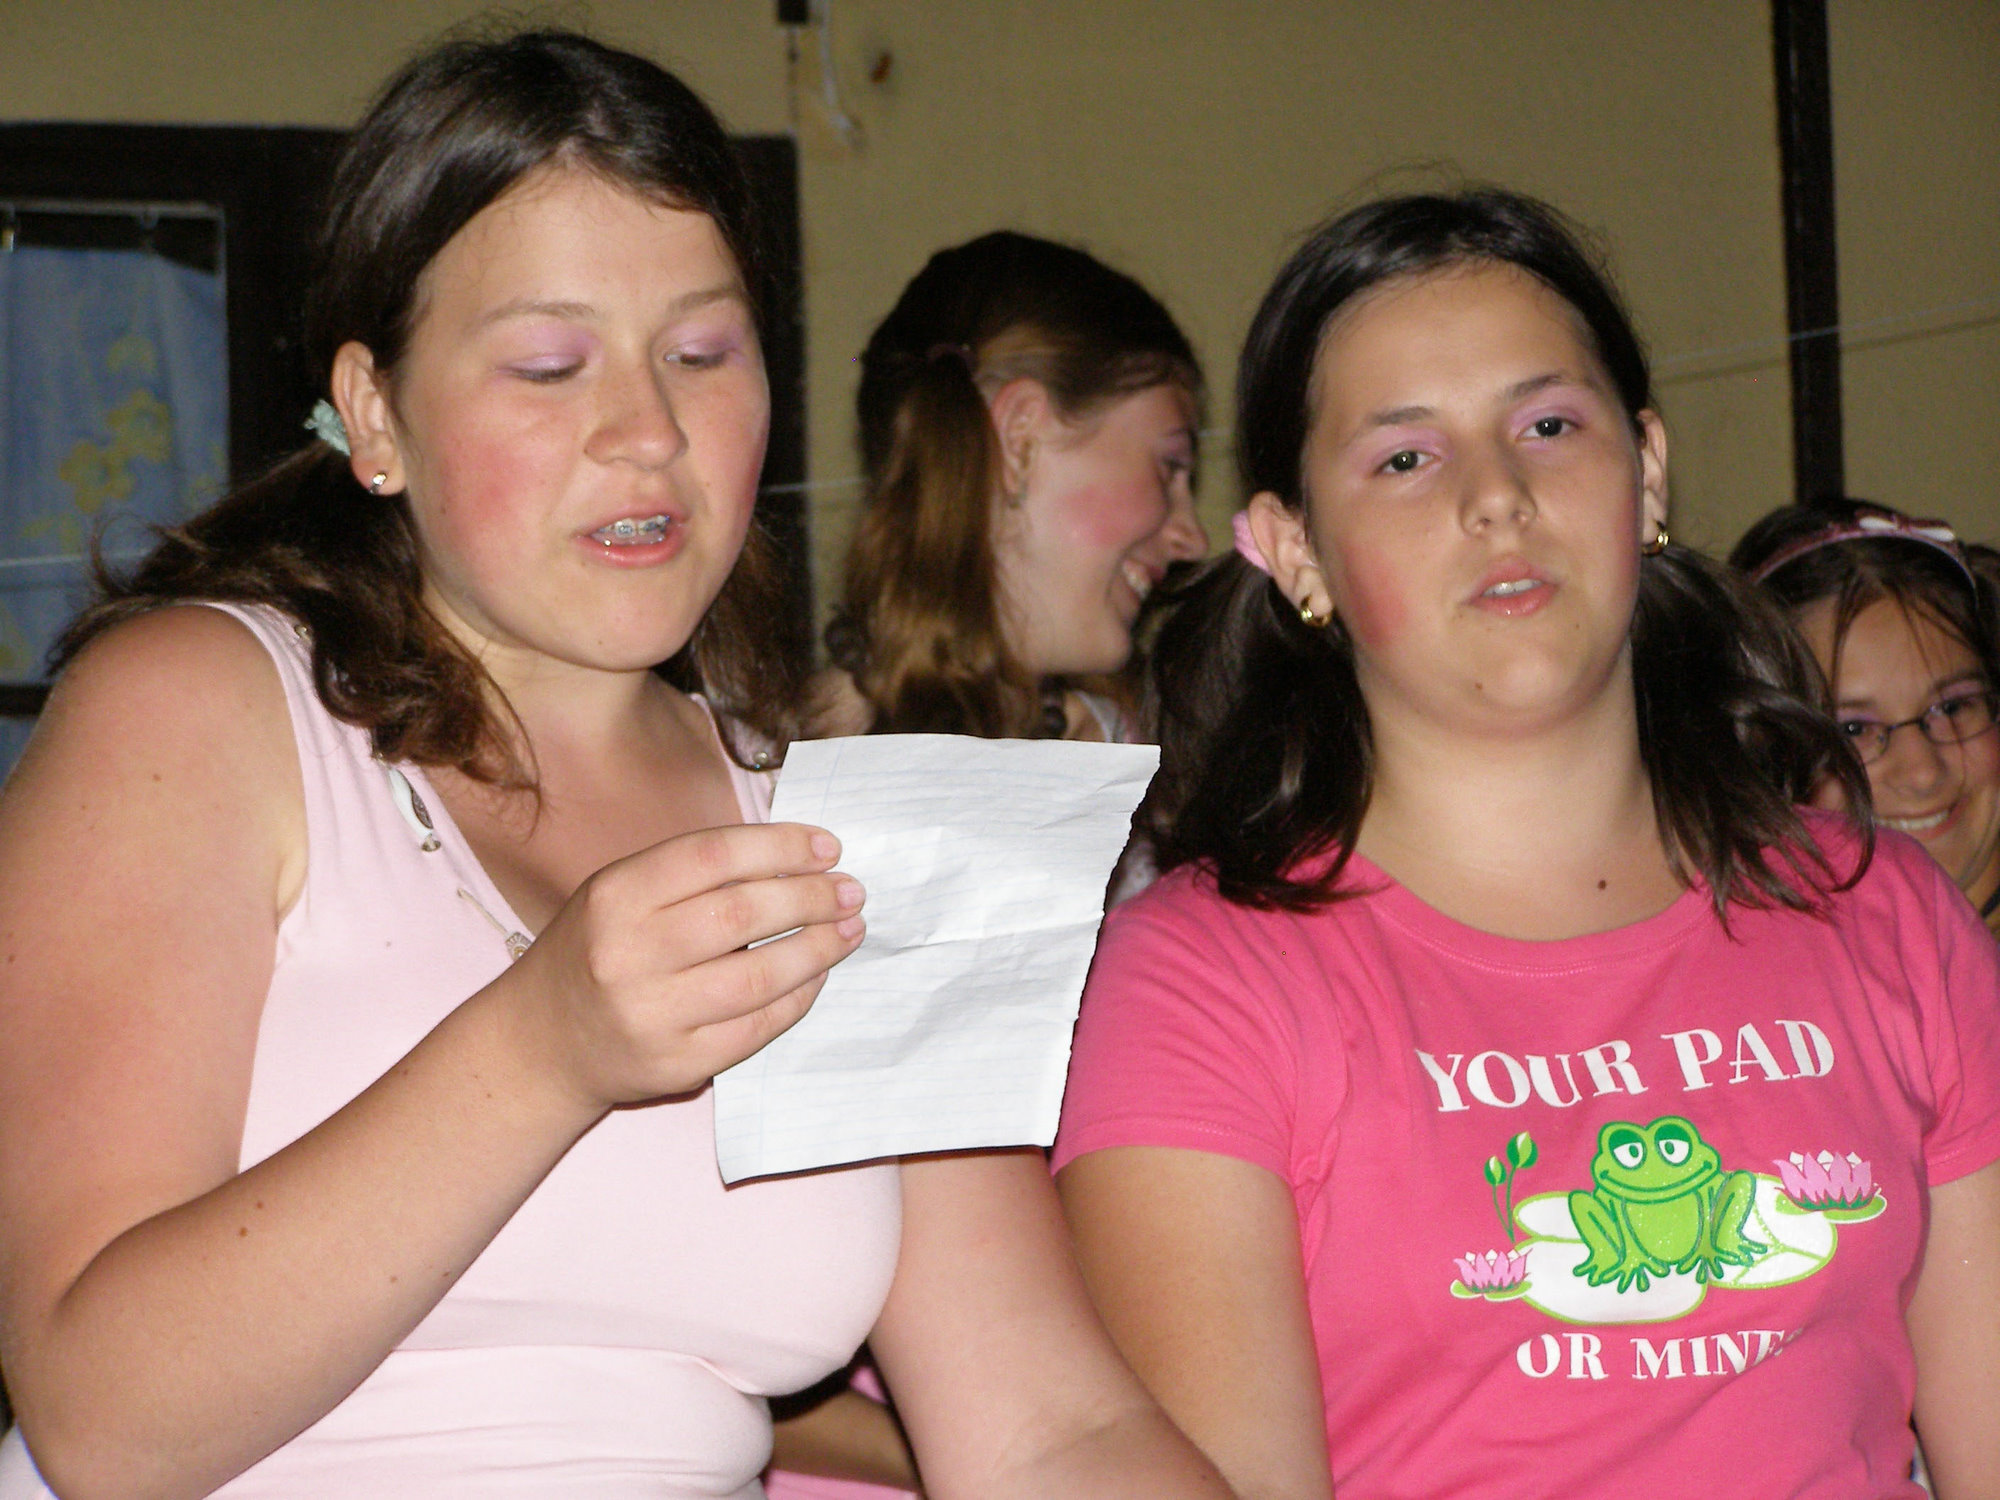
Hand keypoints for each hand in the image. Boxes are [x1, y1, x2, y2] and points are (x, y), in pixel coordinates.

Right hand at [499, 822, 864, 1113]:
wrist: (543, 1043)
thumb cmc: (597, 951)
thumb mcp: (623, 894)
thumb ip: (695, 872)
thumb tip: (795, 854)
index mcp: (617, 895)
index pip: (714, 856)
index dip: (781, 848)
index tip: (828, 847)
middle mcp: (629, 954)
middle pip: (742, 914)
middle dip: (811, 898)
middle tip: (851, 891)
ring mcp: (652, 1015)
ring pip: (758, 976)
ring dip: (818, 949)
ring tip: (850, 929)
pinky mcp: (676, 1064)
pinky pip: (757, 1027)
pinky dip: (798, 998)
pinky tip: (817, 975)